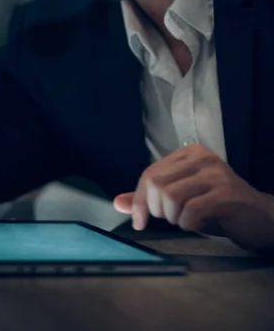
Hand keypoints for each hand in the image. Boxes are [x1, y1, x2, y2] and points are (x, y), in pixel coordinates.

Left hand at [113, 144, 273, 251]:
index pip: (150, 173)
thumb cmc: (218, 207)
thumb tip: (117, 202)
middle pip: (156, 183)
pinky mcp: (226, 194)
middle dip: (156, 209)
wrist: (260, 218)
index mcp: (188, 153)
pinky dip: (188, 224)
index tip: (139, 221)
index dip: (140, 200)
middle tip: (170, 219)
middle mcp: (201, 157)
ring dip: (173, 218)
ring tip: (185, 220)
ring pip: (170, 197)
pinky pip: (191, 212)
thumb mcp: (181, 198)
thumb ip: (150, 198)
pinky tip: (198, 225)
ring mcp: (215, 174)